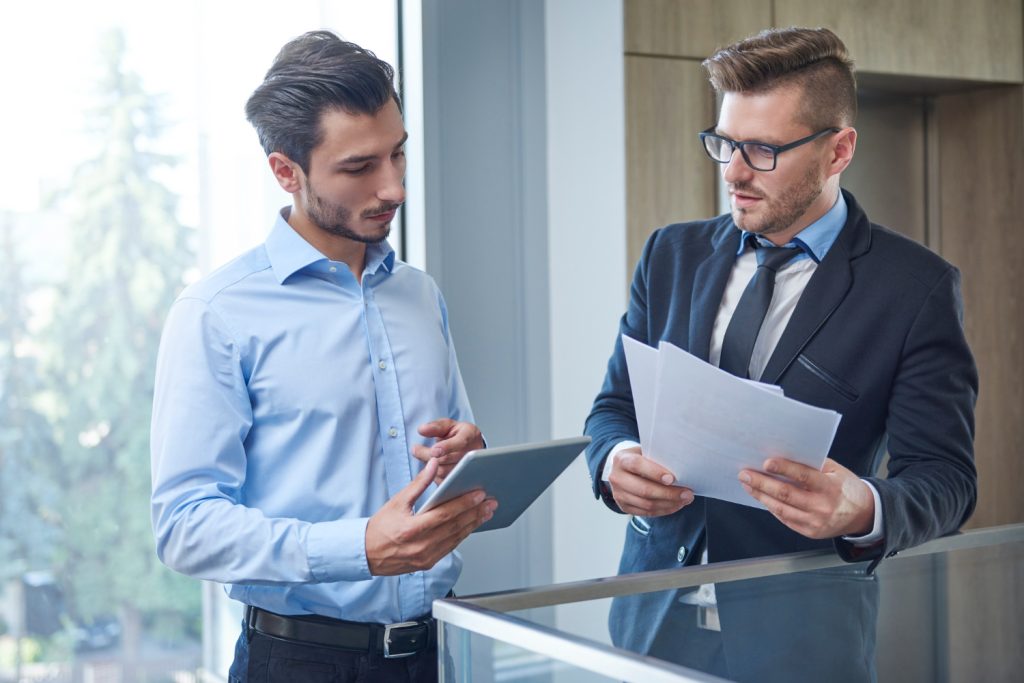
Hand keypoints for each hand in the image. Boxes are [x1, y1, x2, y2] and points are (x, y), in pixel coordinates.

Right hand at [365, 458, 496, 575]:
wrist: (366, 554)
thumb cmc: (380, 527)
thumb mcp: (397, 502)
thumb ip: (418, 484)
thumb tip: (433, 464)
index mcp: (411, 529)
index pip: (445, 515)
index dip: (464, 504)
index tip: (479, 494)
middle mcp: (421, 546)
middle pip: (455, 527)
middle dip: (475, 513)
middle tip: (491, 502)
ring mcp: (426, 557)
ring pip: (456, 538)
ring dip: (473, 524)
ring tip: (486, 512)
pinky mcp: (428, 563)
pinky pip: (450, 547)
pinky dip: (462, 535)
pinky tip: (471, 525)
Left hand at [411, 418, 483, 482]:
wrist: (469, 448)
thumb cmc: (458, 435)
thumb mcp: (448, 425)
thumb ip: (435, 426)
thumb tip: (421, 429)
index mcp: (470, 435)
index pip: (461, 442)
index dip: (447, 447)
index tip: (433, 450)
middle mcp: (473, 453)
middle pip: (448, 459)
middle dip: (429, 455)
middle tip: (415, 449)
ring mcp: (469, 468)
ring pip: (444, 471)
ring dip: (429, 465)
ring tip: (422, 456)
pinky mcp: (462, 480)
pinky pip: (444, 481)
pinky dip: (433, 474)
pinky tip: (431, 465)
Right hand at [608, 448, 694, 516]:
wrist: (622, 470)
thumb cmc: (640, 458)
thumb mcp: (644, 451)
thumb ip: (657, 457)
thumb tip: (681, 467)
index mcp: (622, 459)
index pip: (637, 465)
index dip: (655, 472)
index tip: (672, 479)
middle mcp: (617, 477)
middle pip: (644, 490)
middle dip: (669, 493)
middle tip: (687, 493)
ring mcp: (619, 494)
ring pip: (647, 504)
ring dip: (669, 504)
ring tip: (684, 500)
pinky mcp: (624, 507)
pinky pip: (647, 512)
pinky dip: (664, 510)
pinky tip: (675, 505)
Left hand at [738, 457, 874, 538]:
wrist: (864, 515)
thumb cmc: (846, 487)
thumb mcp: (835, 471)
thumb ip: (812, 464)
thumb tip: (783, 455)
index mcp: (830, 487)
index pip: (804, 476)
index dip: (784, 469)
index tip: (765, 462)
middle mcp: (822, 506)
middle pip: (786, 494)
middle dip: (762, 483)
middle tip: (745, 474)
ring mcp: (815, 522)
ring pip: (781, 509)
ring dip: (761, 496)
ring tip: (748, 485)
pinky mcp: (809, 532)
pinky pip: (785, 519)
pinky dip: (772, 507)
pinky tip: (762, 497)